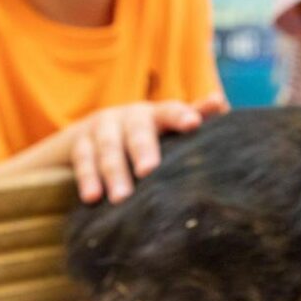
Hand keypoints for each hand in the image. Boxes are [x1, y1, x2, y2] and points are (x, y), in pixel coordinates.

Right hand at [71, 95, 227, 203]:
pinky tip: (92, 197)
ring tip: (121, 198)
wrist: (98, 128)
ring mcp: (102, 129)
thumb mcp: (169, 124)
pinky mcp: (80, 144)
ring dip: (113, 173)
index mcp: (156, 113)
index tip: (193, 124)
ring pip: (108, 149)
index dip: (181, 116)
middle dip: (142, 150)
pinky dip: (87, 178)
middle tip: (148, 171)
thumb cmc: (149, 132)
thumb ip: (196, 115)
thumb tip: (219, 102)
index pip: (170, 111)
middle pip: (136, 132)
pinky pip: (83, 161)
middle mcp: (128, 117)